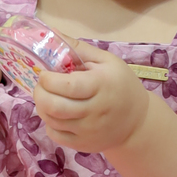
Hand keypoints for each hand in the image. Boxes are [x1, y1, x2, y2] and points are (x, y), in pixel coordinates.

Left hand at [33, 38, 149, 152]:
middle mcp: (95, 110)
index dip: (48, 80)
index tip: (44, 74)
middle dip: (39, 93)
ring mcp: (88, 130)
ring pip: (52, 121)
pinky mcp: (83, 144)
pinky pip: (56, 135)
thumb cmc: (120, 85)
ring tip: (47, 97)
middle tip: (40, 86)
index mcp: (101, 85)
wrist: (137, 121)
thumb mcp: (106, 61)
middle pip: (55, 106)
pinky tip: (56, 114)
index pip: (68, 86)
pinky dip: (49, 123)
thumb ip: (78, 48)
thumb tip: (51, 33)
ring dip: (42, 107)